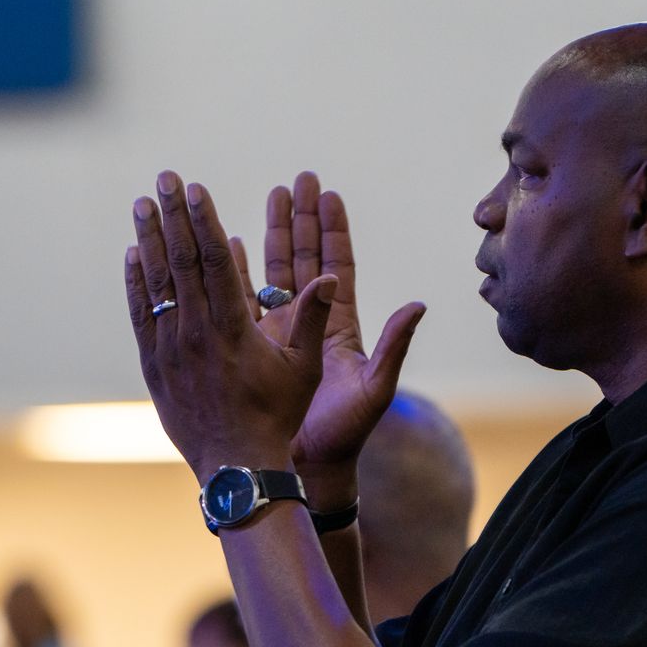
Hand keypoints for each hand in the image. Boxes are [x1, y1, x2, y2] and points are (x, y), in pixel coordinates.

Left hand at [125, 170, 337, 478]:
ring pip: (157, 284)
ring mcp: (171, 349)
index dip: (204, 220)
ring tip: (142, 205)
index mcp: (234, 328)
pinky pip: (142, 315)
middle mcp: (197, 333)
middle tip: (163, 179)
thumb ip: (313, 318)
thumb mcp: (304, 368)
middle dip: (173, 216)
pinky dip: (136, 283)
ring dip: (149, 240)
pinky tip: (133, 256)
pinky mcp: (155, 366)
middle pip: (182, 262)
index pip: (215, 261)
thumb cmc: (277, 415)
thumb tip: (331, 277)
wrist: (236, 464)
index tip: (196, 189)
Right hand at [239, 173, 426, 502]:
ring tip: (268, 197)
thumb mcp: (375, 389)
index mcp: (341, 327)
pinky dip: (235, 272)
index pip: (338, 266)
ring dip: (271, 235)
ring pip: (274, 272)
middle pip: (306, 259)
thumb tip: (419, 306)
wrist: (309, 467)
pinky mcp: (254, 349)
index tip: (328, 193)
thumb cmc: (345, 434)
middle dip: (301, 218)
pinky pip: (241, 301)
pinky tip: (227, 244)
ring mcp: (281, 334)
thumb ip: (394, 347)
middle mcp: (311, 324)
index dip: (333, 230)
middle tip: (298, 179)